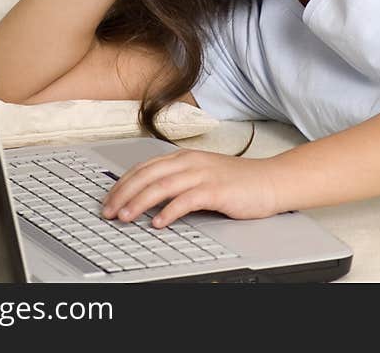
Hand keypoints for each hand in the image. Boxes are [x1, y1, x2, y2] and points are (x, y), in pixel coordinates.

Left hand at [100, 148, 279, 227]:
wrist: (270, 181)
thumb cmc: (237, 182)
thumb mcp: (202, 175)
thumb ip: (177, 181)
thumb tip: (148, 198)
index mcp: (184, 157)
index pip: (144, 168)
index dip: (123, 184)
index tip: (108, 200)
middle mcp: (190, 162)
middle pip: (147, 175)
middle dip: (123, 194)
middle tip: (109, 211)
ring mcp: (203, 174)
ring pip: (162, 186)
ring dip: (139, 203)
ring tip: (125, 217)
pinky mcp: (216, 190)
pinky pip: (186, 200)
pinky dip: (169, 212)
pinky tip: (159, 223)